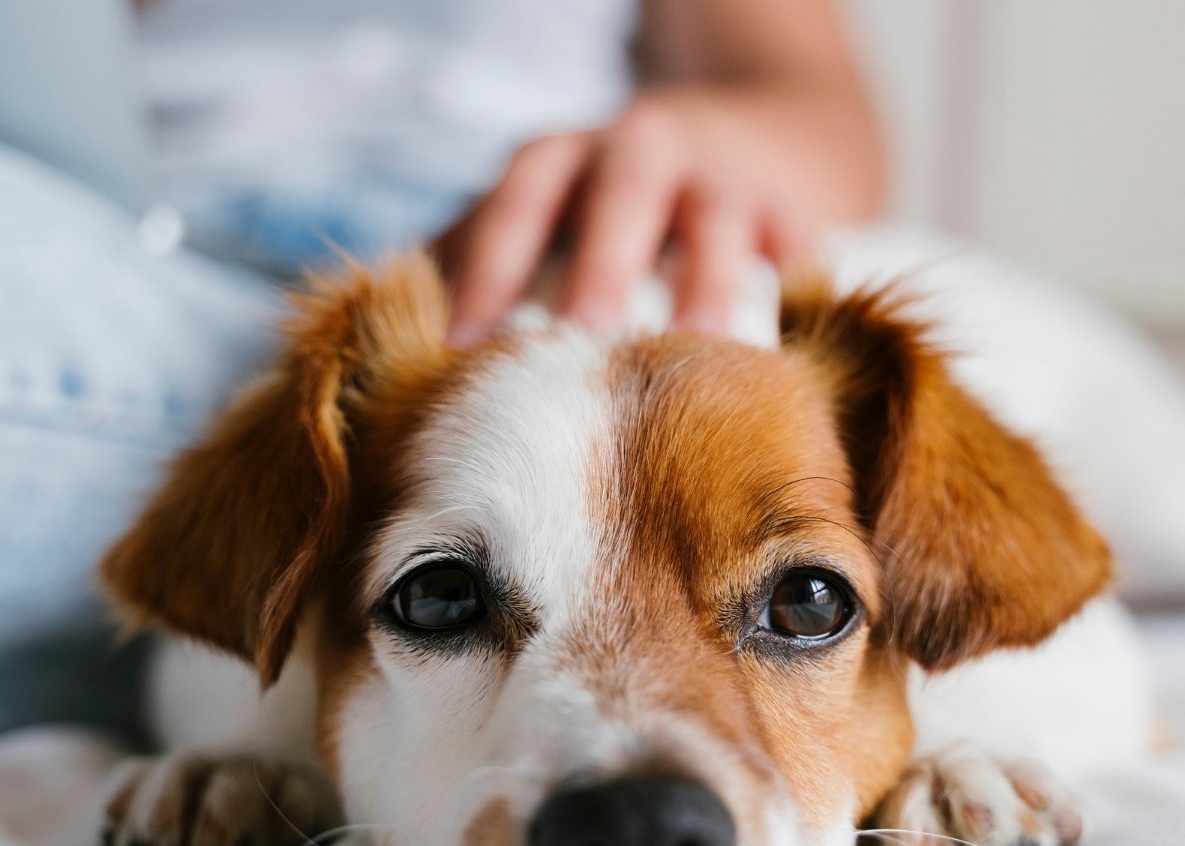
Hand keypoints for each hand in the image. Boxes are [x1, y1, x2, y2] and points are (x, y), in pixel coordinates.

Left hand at [436, 89, 827, 346]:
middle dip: (601, 265)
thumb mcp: (536, 218)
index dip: (489, 270)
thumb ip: (474, 269)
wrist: (742, 143)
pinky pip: (795, 245)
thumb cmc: (602, 211)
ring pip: (716, 220)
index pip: (516, 204)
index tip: (464, 346)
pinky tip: (788, 345)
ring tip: (700, 348)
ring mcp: (722, 176)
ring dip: (707, 281)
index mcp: (561, 159)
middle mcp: (641, 151)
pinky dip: (793, 286)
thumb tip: (389, 362)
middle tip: (585, 339)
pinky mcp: (789, 206)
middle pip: (619, 197)